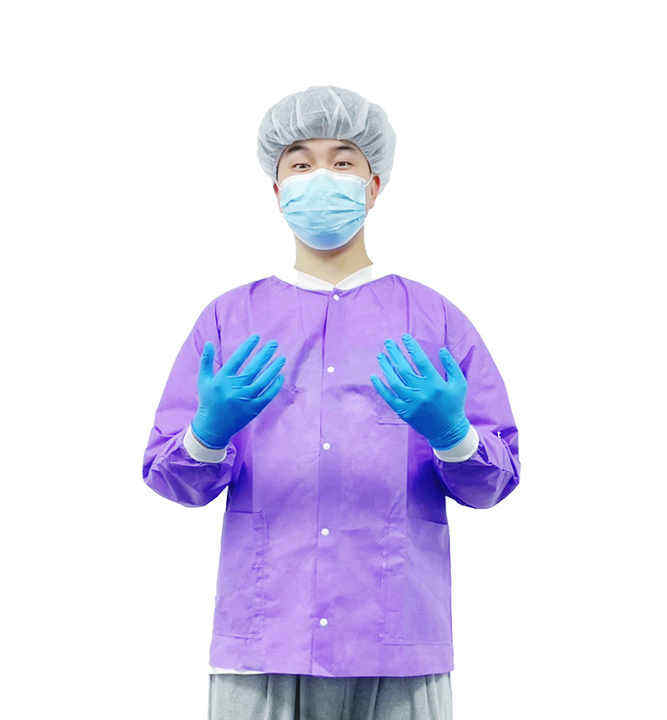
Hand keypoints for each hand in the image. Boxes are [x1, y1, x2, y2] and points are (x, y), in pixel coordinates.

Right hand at [191, 334, 285, 448]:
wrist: (212, 427)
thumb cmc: (208, 400)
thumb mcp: (203, 380)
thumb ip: (206, 361)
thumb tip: (208, 342)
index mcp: (222, 380)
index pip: (237, 359)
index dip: (248, 347)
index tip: (257, 337)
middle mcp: (234, 389)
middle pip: (253, 368)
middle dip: (265, 354)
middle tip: (274, 343)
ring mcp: (245, 400)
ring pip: (263, 381)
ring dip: (274, 368)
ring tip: (282, 358)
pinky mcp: (253, 410)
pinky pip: (267, 396)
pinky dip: (274, 386)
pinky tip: (281, 376)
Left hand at [370, 333, 469, 450]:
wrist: (448, 431)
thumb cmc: (454, 404)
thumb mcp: (460, 383)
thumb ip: (451, 365)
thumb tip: (442, 349)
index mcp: (436, 384)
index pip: (420, 361)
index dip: (411, 347)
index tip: (404, 337)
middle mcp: (422, 393)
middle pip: (404, 368)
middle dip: (395, 353)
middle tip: (388, 342)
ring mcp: (412, 403)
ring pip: (394, 381)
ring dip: (386, 367)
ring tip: (380, 356)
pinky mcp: (404, 412)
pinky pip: (389, 398)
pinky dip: (380, 387)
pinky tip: (374, 376)